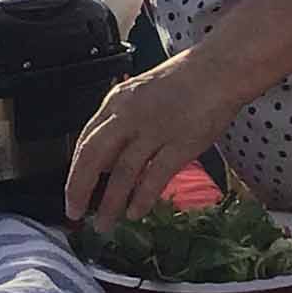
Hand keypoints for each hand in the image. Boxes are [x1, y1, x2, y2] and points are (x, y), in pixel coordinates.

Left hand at [65, 53, 240, 226]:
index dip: (75, 170)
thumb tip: (108, 158)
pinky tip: (136, 213)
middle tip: (74, 212)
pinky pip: (154, 177)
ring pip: (122, 173)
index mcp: (117, 101)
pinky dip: (142, 198)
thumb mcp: (141, 94)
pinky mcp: (180, 144)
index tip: (72, 190)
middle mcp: (130, 115)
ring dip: (111, 203)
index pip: (86, 140)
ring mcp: (155, 130)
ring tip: (105, 223)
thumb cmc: (185, 80)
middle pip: (94, 157)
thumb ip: (122, 122)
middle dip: (79, 188)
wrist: (219, 69)